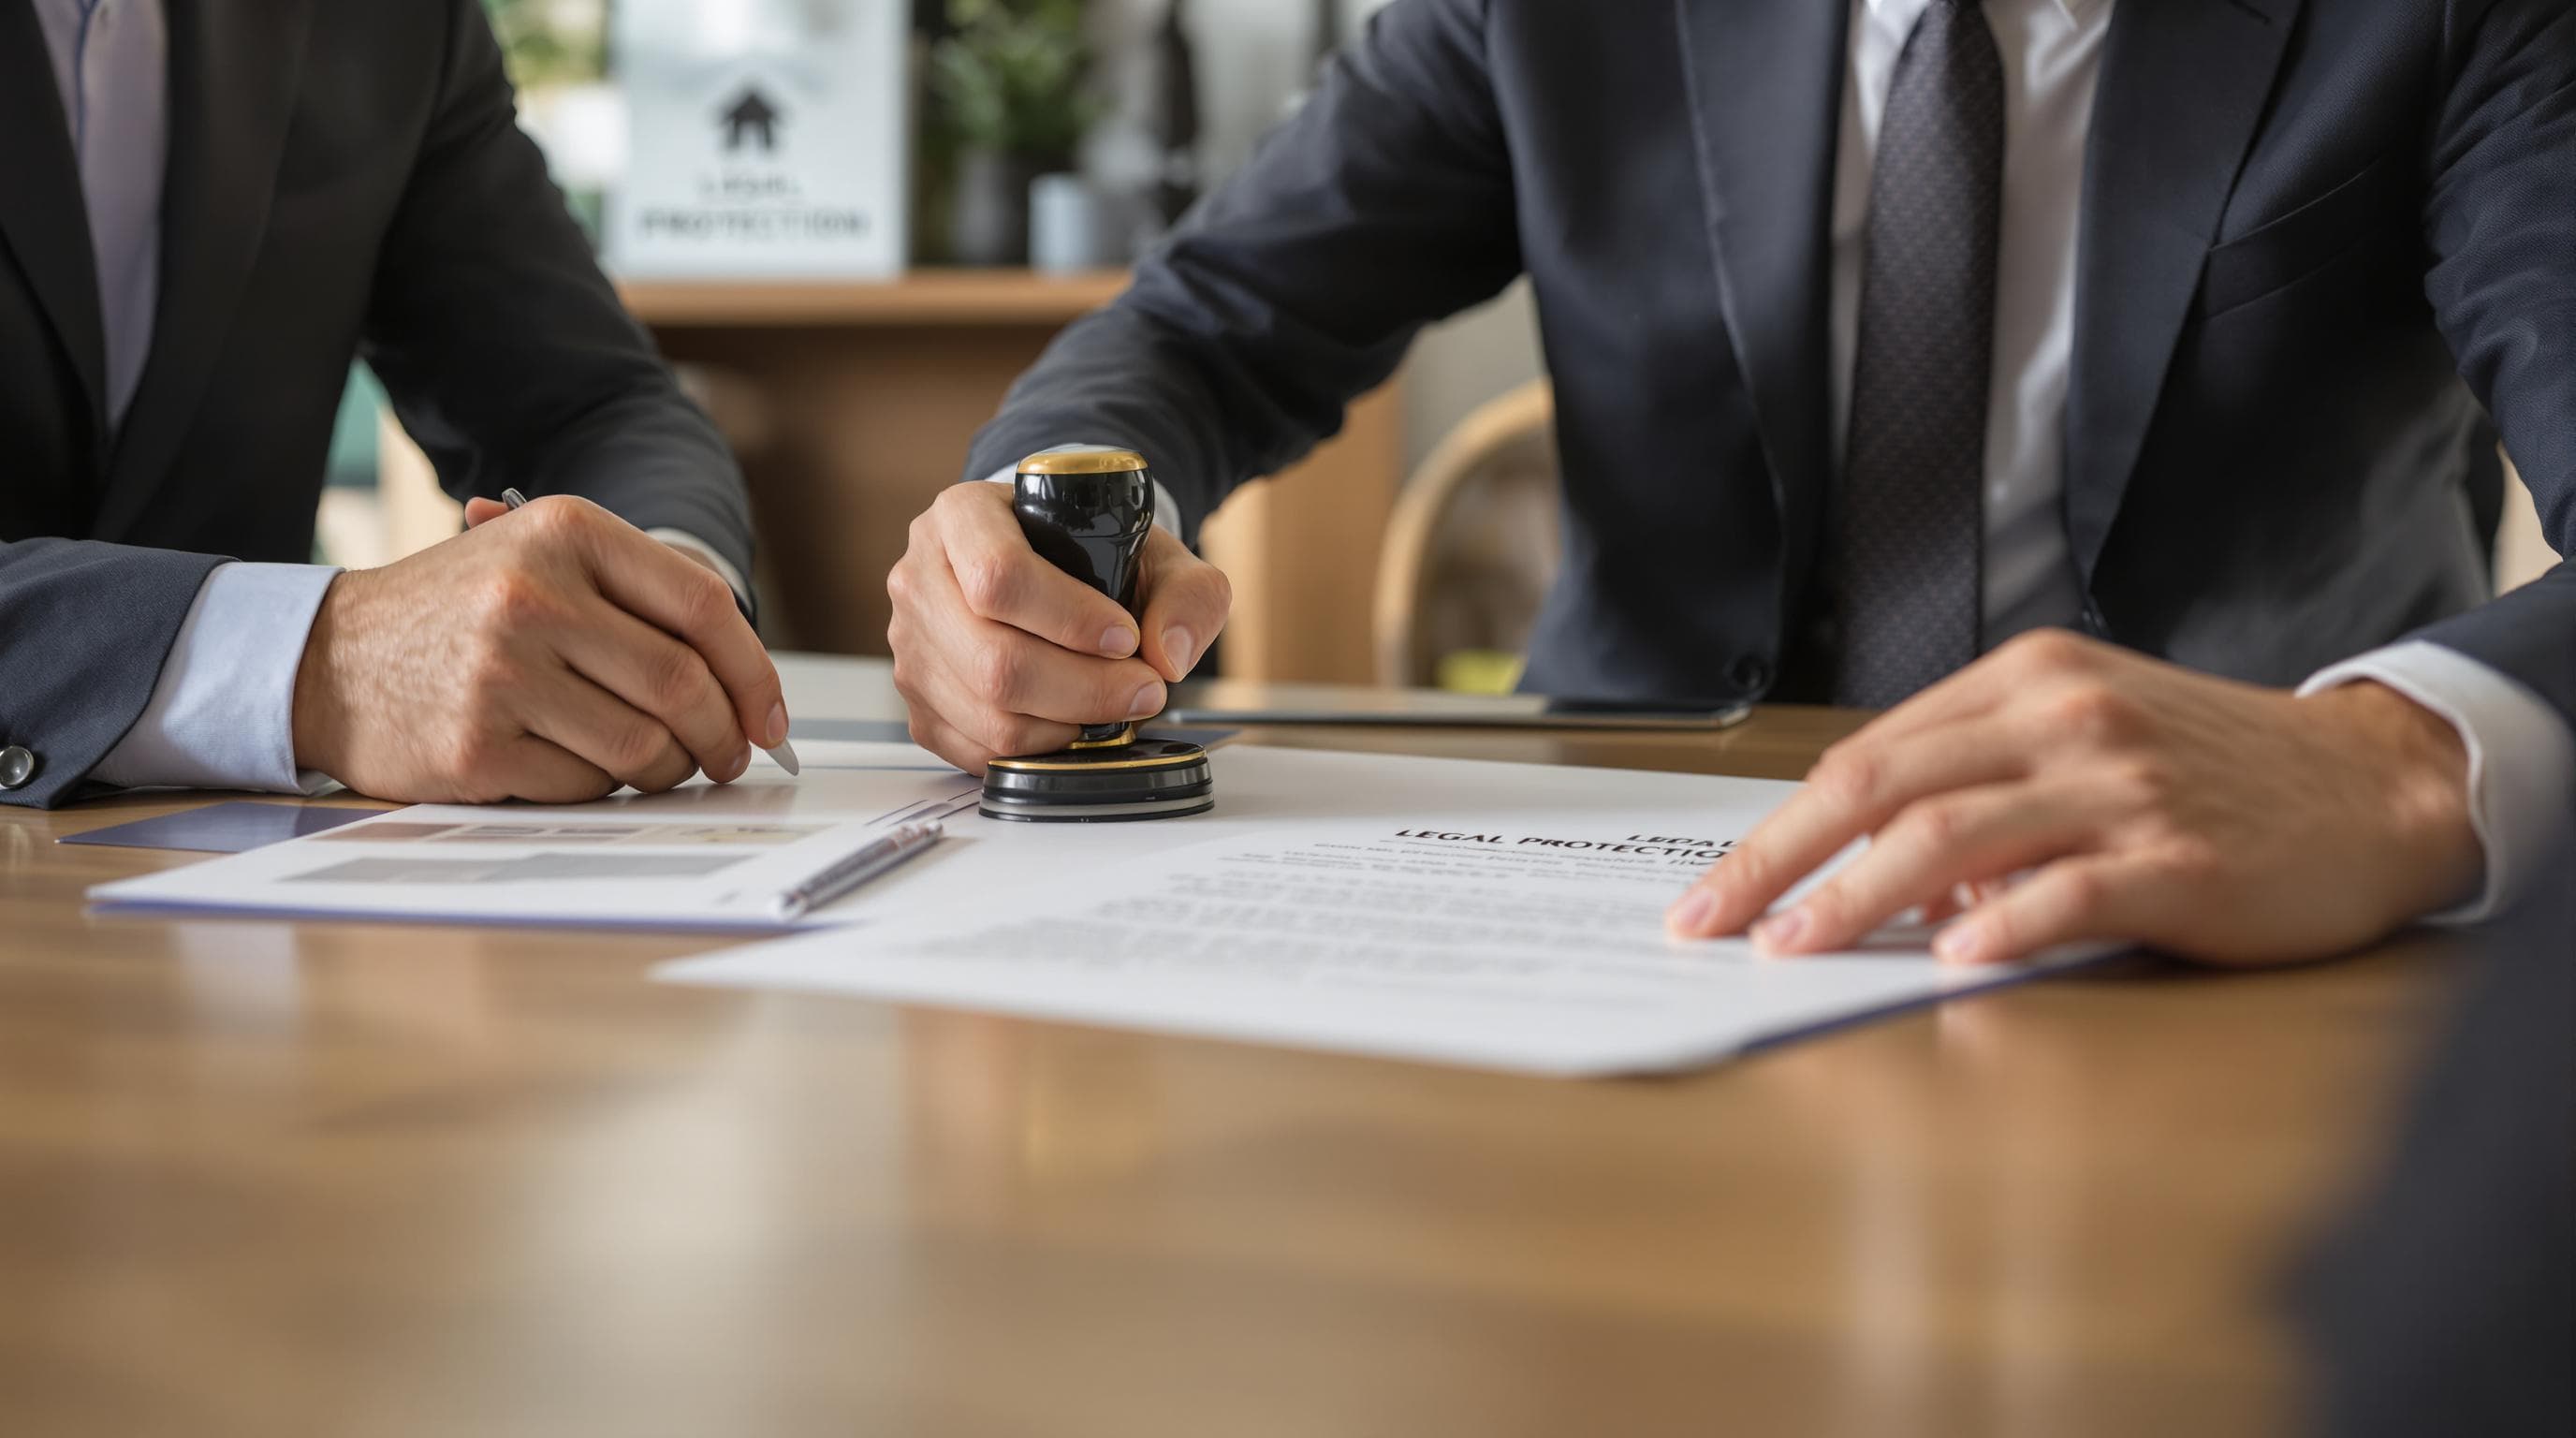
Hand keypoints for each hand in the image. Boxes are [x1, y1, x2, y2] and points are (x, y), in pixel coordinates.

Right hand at [292, 494, 787, 802]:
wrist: (327, 658)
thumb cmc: (460, 614)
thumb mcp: (542, 562)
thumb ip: (643, 602)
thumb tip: (753, 687)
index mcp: (566, 532)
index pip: (705, 607)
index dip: (755, 672)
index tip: (772, 717)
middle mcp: (534, 595)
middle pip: (683, 685)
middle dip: (723, 736)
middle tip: (728, 757)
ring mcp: (502, 673)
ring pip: (645, 746)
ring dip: (668, 770)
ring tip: (656, 764)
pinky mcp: (475, 746)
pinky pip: (587, 786)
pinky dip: (600, 789)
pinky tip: (576, 766)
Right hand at [887, 482, 1230, 771]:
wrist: (1050, 570)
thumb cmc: (1091, 556)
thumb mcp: (1155, 551)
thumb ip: (1187, 592)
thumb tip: (1168, 654)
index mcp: (962, 516)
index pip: (999, 576)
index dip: (1071, 619)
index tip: (1125, 637)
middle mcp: (921, 577)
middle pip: (993, 658)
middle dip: (1084, 687)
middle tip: (1141, 690)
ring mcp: (910, 644)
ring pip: (986, 712)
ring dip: (1066, 723)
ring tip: (1112, 704)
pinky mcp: (917, 700)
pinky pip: (974, 746)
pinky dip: (1036, 748)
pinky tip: (1069, 721)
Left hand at [1665, 631, 2481, 965]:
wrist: (2373, 786)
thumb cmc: (2210, 770)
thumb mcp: (2085, 742)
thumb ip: (1981, 792)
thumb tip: (1880, 883)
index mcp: (2024, 681)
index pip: (1867, 756)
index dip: (1777, 828)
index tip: (1714, 889)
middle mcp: (2062, 719)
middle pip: (1882, 787)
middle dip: (1779, 861)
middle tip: (1711, 923)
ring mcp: (2119, 786)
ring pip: (1949, 836)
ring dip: (1854, 898)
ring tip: (1794, 949)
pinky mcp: (2179, 860)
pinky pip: (2065, 890)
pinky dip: (1997, 925)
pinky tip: (1947, 959)